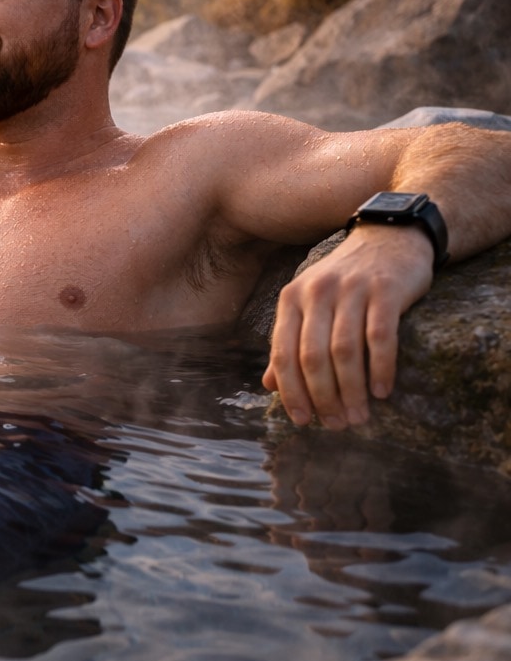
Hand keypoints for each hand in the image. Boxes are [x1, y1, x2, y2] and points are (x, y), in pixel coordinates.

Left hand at [261, 225, 433, 428]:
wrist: (391, 236)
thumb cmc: (346, 281)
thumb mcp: (309, 304)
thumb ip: (289, 341)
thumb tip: (269, 385)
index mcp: (291, 298)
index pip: (283, 353)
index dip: (290, 391)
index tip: (301, 420)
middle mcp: (316, 292)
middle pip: (313, 356)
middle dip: (322, 397)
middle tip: (336, 424)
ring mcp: (351, 289)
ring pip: (344, 351)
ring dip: (351, 390)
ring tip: (359, 417)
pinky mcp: (386, 290)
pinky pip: (380, 337)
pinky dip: (380, 368)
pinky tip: (382, 392)